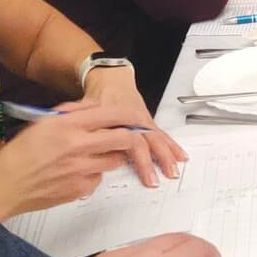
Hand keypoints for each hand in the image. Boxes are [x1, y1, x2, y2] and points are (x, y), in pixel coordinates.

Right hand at [0, 103, 144, 217]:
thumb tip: (96, 110)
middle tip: (128, 137)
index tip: (135, 117)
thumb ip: (71, 115)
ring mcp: (81, 170)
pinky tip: (76, 172)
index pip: (112, 115)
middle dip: (130, 137)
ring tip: (94, 154)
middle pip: (123, 139)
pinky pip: (99, 178)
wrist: (5, 186)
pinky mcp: (80, 189)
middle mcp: (78, 146)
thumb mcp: (42, 123)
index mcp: (67, 125)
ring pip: (114, 160)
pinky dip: (94, 174)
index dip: (129, 116)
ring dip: (111, 155)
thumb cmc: (20, 153)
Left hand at [81, 68, 185, 185]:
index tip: (144, 175)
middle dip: (159, 159)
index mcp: (123, 116)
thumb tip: (76, 136)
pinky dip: (171, 146)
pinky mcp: (148, 123)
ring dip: (168, 155)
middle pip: (151, 140)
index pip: (135, 140)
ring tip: (174, 171)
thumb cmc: (100, 95)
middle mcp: (137, 119)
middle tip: (163, 177)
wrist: (111, 80)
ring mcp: (144, 121)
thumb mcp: (88, 108)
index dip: (141, 159)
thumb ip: (83, 122)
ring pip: (159, 138)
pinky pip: (162, 135)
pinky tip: (180, 156)